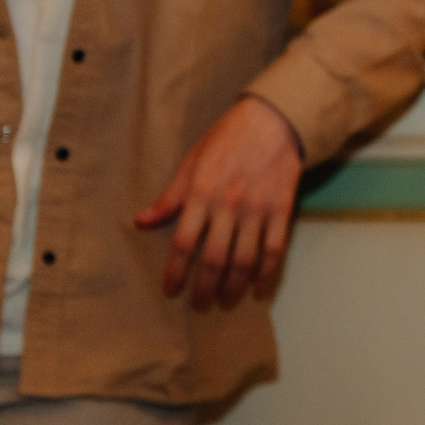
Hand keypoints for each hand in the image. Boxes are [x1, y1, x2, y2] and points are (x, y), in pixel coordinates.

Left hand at [135, 95, 303, 308]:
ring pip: (245, 259)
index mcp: (201, 194)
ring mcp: (258, 209)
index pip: (184, 243)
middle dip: (204, 288)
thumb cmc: (227, 139)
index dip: (176, 272)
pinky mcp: (281, 208)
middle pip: (214, 259)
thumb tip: (143, 221)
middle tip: (199, 305)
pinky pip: (274, 247)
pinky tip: (259, 286)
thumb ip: (170, 196)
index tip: (171, 290)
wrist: (273, 119)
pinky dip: (267, 271)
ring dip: (234, 286)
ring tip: (225, 299)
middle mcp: (229, 206)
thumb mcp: (191, 162)